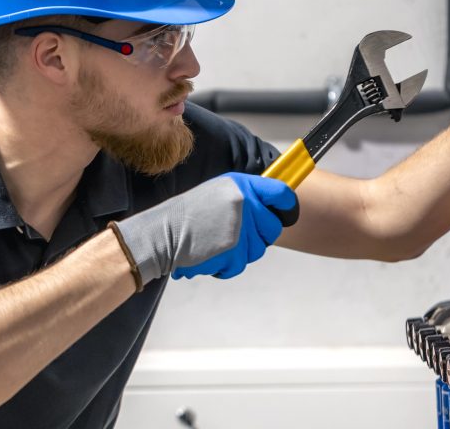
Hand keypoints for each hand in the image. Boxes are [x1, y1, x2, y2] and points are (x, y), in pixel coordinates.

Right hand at [111, 173, 297, 285]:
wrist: (161, 234)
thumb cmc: (187, 216)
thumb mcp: (218, 193)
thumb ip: (244, 198)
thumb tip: (271, 207)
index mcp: (241, 184)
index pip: (281, 193)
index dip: (288, 205)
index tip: (287, 213)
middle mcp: (244, 203)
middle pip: (273, 227)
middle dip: (259, 236)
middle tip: (236, 236)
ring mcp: (241, 227)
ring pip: (258, 250)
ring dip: (240, 252)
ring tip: (216, 242)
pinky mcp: (234, 250)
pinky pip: (240, 265)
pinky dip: (226, 265)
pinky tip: (210, 253)